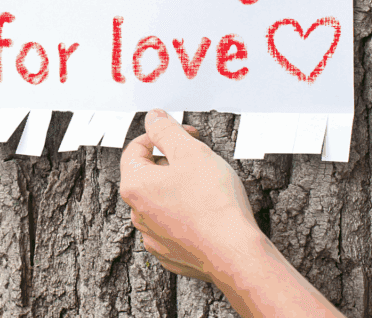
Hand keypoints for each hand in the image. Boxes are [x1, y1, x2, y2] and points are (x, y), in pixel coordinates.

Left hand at [119, 109, 261, 282]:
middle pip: (148, 175)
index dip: (161, 135)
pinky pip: (172, 226)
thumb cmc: (215, 203)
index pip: (136, 149)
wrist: (235, 253)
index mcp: (135, 185)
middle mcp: (137, 213)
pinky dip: (185, 215)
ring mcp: (152, 236)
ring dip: (178, 189)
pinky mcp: (169, 253)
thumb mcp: (191, 152)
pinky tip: (206, 213)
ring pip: (160, 201)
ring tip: (206, 188)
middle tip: (200, 160)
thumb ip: (167, 130)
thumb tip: (153, 117)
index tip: (184, 133)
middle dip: (172, 162)